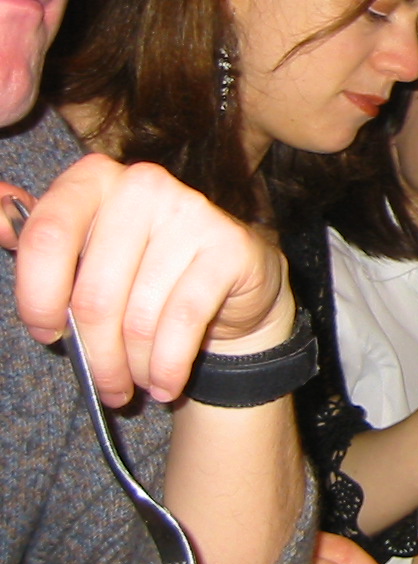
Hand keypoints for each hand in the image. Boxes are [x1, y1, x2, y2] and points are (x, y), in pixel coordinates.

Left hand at [1, 156, 296, 406]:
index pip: (47, 236)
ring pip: (138, 317)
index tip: (48, 332)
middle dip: (95, 355)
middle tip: (103, 384)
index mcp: (94, 179)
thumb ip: (39, 236)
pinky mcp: (228, 246)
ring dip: (133, 367)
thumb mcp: (87, 249)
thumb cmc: (146, 267)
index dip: (38, 297)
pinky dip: (168, 366)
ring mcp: (191, 212)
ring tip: (137, 383)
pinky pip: (181, 323)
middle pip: (94, 294)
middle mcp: (143, 185)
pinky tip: (166, 383)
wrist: (233, 278)